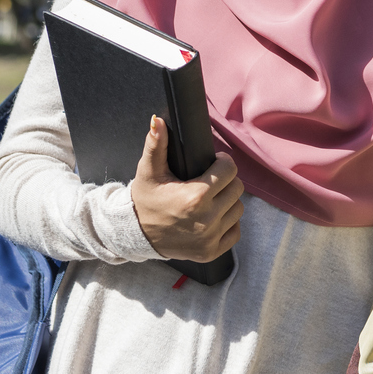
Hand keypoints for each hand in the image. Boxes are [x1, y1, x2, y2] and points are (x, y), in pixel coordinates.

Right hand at [129, 116, 241, 262]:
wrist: (135, 235)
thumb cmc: (144, 200)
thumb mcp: (148, 171)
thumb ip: (156, 145)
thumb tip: (157, 120)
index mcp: (195, 197)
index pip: (229, 169)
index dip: (222, 163)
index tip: (214, 163)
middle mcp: (206, 219)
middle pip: (237, 188)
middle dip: (226, 181)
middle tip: (210, 181)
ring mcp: (210, 238)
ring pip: (238, 209)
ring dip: (228, 202)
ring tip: (211, 198)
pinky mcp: (211, 252)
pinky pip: (235, 232)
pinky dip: (227, 224)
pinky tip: (212, 217)